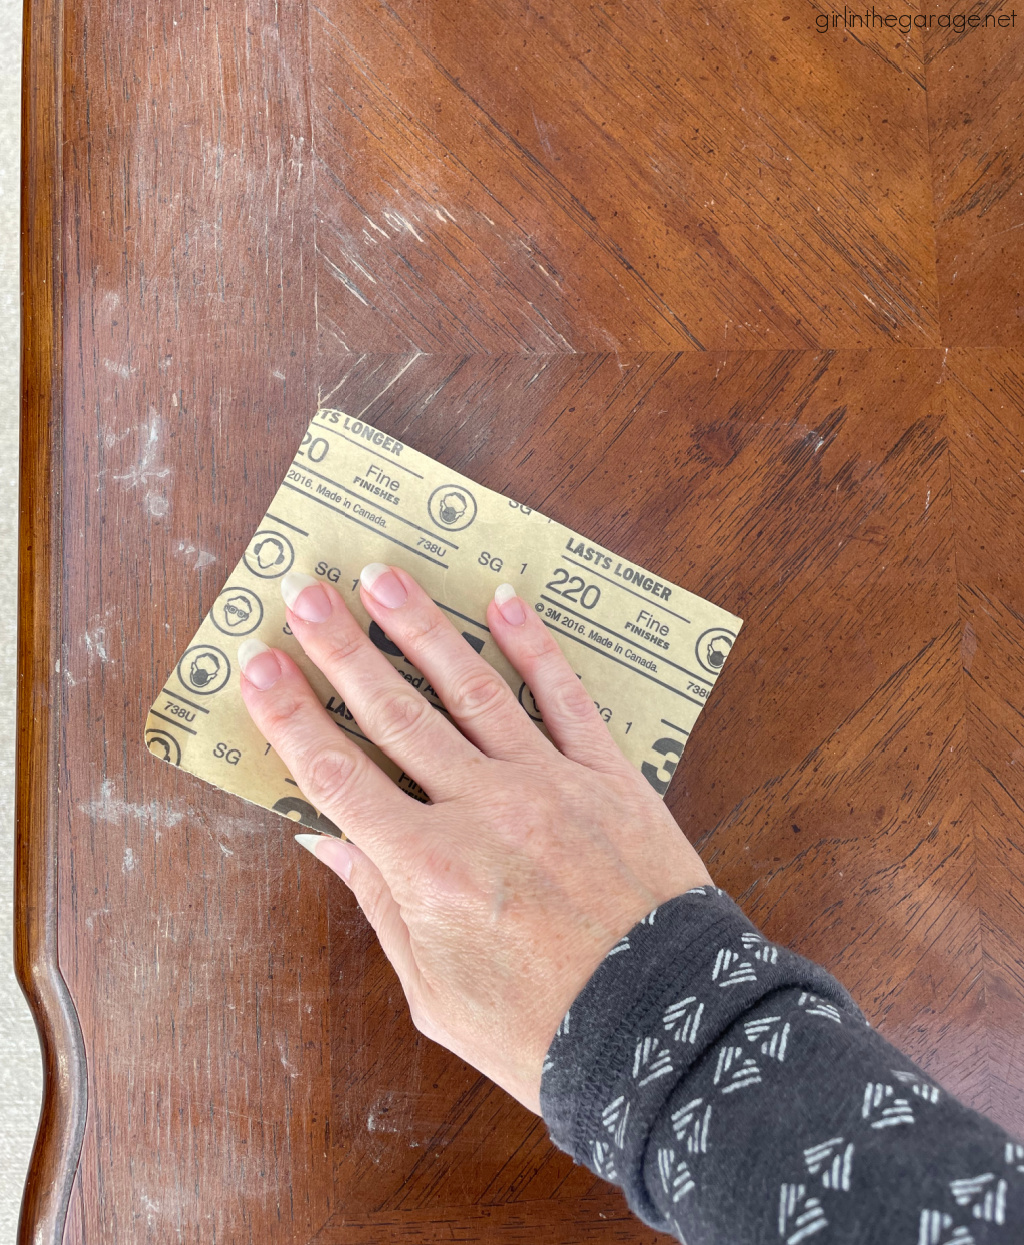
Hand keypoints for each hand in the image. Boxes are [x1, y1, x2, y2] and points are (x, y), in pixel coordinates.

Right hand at [238, 563, 711, 1114]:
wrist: (663, 1030)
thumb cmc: (540, 1026)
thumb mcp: (434, 988)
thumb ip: (379, 901)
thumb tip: (324, 836)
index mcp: (428, 869)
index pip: (338, 774)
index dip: (289, 717)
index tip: (256, 666)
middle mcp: (482, 811)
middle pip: (395, 715)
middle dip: (342, 651)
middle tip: (304, 592)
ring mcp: (548, 784)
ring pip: (472, 690)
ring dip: (422, 629)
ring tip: (382, 577)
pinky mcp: (608, 776)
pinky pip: (565, 697)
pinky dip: (534, 646)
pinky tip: (502, 601)